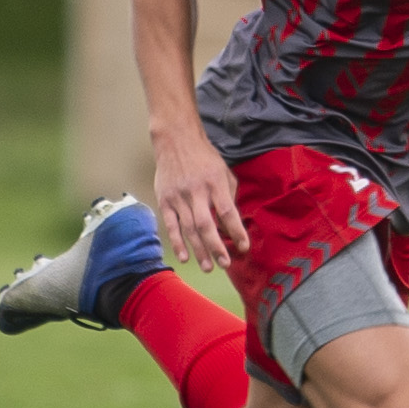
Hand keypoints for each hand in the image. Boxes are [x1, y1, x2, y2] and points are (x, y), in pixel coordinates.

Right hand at [152, 129, 249, 269]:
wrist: (175, 140)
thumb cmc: (204, 158)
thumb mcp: (223, 172)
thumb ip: (228, 196)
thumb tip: (231, 223)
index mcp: (215, 183)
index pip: (227, 212)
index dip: (236, 231)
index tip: (244, 247)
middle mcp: (196, 191)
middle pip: (206, 224)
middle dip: (216, 247)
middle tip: (225, 264)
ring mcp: (178, 197)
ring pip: (188, 229)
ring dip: (199, 250)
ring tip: (209, 267)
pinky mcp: (164, 200)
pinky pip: (171, 225)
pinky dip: (177, 242)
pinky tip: (185, 257)